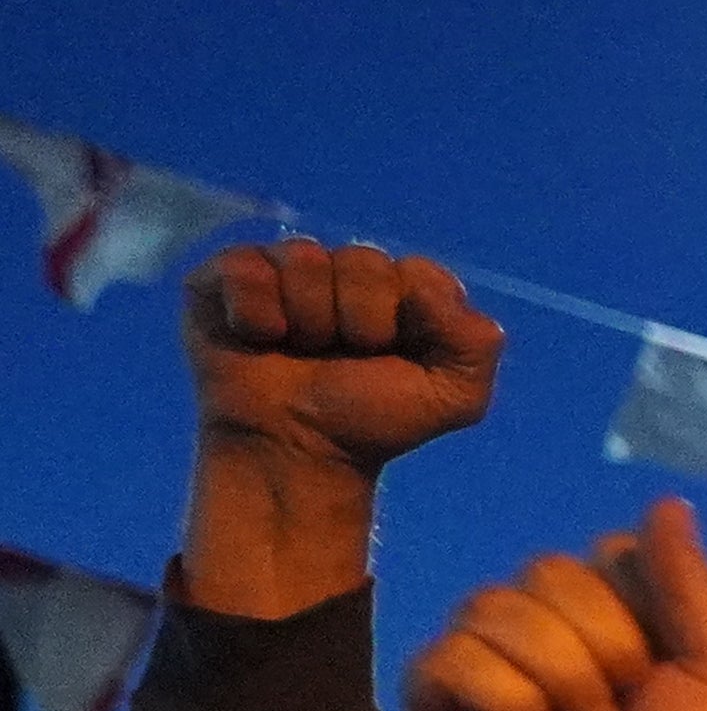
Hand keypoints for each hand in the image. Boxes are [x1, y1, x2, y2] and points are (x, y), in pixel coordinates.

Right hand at [183, 239, 502, 475]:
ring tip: (300, 352)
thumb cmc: (370, 422)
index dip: (407, 320)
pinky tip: (259, 340)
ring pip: (304, 259)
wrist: (297, 451)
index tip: (392, 357)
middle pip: (363, 262)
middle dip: (359, 325)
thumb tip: (431, 289)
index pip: (418, 271)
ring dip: (308, 322)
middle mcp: (344, 270)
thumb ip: (476, 344)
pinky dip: (255, 314)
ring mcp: (285, 268)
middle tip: (341, 358)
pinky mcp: (227, 277)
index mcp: (401, 289)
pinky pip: (246, 269)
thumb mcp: (454, 397)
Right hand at [401, 501, 706, 710]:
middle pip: (550, 571)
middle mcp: (550, 634)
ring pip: (498, 607)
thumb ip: (691, 582)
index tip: (670, 680)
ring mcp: (489, 670)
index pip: (609, 552)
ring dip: (560, 684)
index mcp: (621, 619)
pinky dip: (505, 704)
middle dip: (604, 651)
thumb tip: (665, 501)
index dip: (646, 615)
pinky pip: (450, 654)